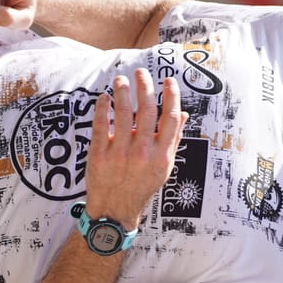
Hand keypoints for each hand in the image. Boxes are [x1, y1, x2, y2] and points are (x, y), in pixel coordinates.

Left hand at [84, 70, 183, 231]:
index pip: (171, 118)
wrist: (115, 210)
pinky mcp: (99, 155)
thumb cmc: (141, 186)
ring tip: (121, 79)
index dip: (172, 96)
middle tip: (141, 72)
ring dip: (123, 91)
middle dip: (145, 86)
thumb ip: (172, 140)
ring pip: (123, 113)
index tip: (168, 80)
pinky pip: (101, 125)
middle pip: (147, 111)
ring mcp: (120, 154)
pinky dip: (103, 108)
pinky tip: (104, 97)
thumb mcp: (163, 167)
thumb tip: (183, 114)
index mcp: (162, 156)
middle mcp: (143, 153)